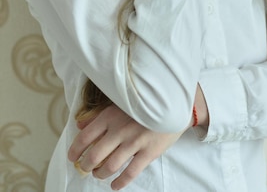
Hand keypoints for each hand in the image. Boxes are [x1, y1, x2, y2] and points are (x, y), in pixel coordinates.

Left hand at [68, 105, 183, 189]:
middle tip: (85, 167)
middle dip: (86, 165)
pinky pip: (130, 173)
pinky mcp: (148, 152)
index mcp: (111, 115)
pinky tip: (115, 185)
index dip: (75, 150)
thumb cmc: (143, 103)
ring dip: (100, 174)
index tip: (72, 156)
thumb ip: (99, 115)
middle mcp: (120, 129)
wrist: (172, 104)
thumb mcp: (120, 104)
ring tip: (99, 174)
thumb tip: (79, 126)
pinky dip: (119, 182)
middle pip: (95, 155)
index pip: (85, 136)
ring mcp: (135, 142)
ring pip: (110, 166)